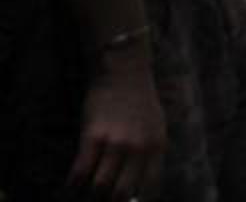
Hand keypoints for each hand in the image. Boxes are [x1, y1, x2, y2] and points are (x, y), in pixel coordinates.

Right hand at [69, 61, 165, 201]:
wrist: (126, 72)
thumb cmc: (141, 101)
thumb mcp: (157, 127)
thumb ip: (149, 153)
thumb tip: (139, 186)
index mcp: (157, 146)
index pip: (149, 187)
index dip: (135, 200)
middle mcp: (139, 147)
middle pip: (121, 192)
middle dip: (111, 200)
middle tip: (104, 198)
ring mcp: (116, 142)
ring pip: (99, 185)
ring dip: (92, 192)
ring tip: (87, 192)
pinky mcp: (94, 136)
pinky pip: (81, 170)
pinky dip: (74, 182)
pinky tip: (72, 184)